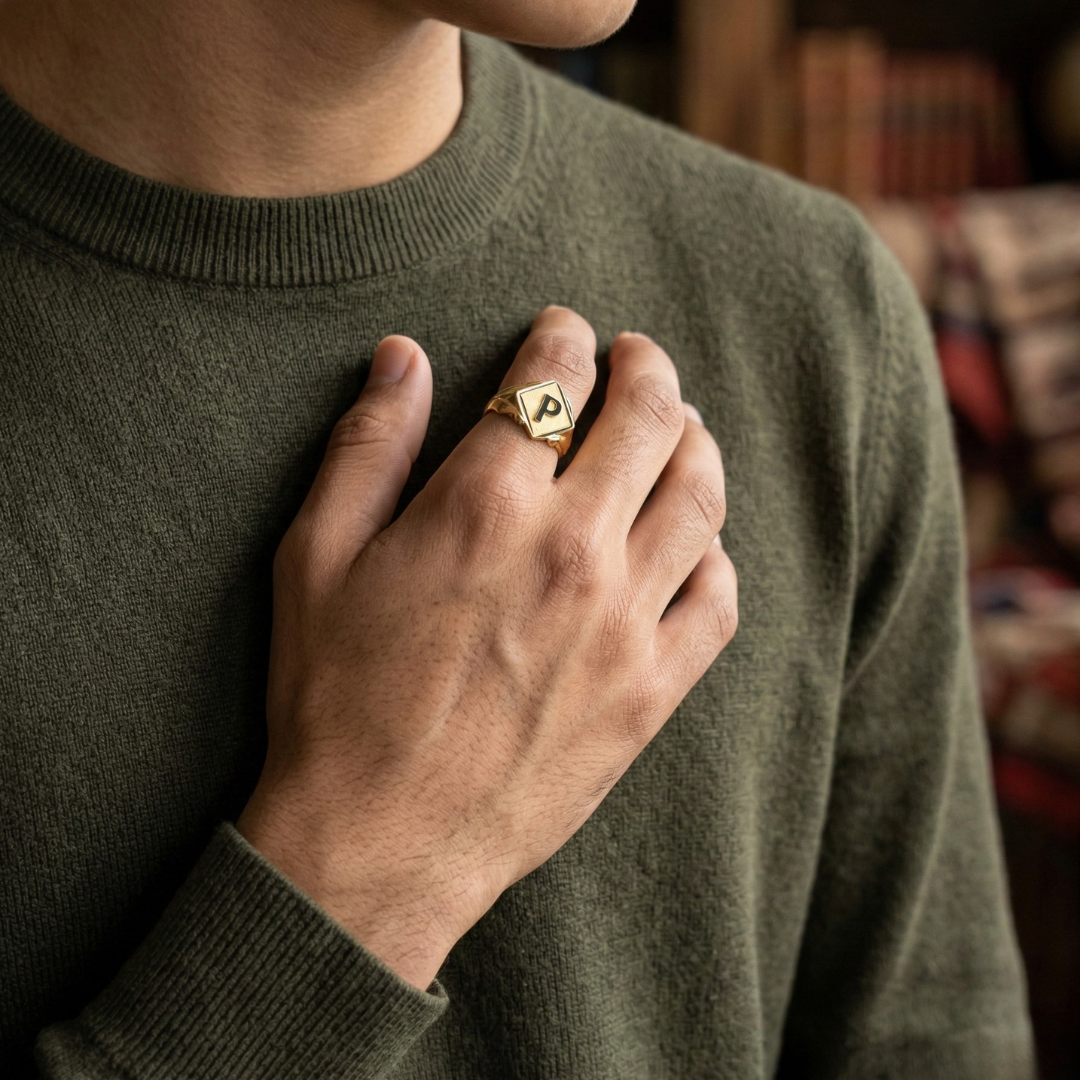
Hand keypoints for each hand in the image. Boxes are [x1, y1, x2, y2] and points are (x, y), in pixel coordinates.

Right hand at [237, 306, 736, 990]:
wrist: (378, 844)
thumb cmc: (334, 699)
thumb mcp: (315, 559)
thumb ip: (368, 447)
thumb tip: (403, 356)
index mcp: (485, 507)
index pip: (554, 383)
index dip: (563, 340)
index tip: (562, 334)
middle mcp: (572, 552)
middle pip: (649, 421)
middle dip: (647, 370)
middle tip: (637, 359)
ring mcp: (624, 625)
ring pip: (701, 498)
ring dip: (696, 444)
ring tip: (680, 429)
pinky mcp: (651, 692)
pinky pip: (719, 600)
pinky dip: (715, 554)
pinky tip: (692, 545)